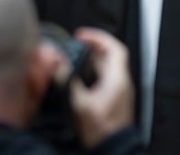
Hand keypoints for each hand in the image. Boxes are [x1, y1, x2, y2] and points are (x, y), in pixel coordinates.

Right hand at [69, 28, 135, 149]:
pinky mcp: (115, 99)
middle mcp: (121, 82)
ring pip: (108, 67)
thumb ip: (68, 82)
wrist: (113, 149)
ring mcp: (119, 91)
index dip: (99, 37)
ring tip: (76, 57)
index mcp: (117, 79)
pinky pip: (106, 78)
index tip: (82, 35)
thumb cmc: (101, 130)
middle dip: (93, 47)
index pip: (114, 48)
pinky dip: (94, 72)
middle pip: (110, 56)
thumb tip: (58, 65)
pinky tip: (81, 77)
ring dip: (93, 60)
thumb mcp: (80, 105)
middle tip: (77, 44)